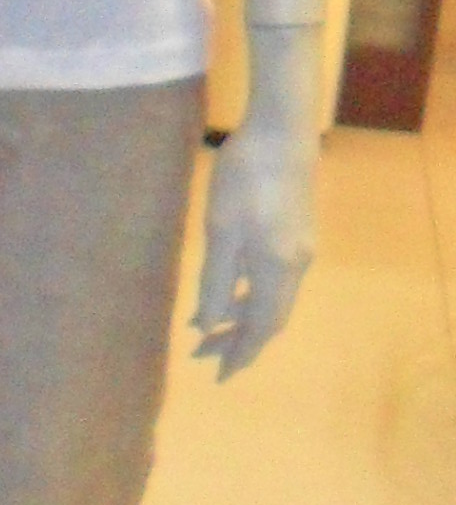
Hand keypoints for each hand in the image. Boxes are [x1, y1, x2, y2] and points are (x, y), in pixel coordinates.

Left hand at [194, 26, 320, 378]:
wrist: (282, 128)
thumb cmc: (245, 178)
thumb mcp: (221, 232)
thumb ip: (215, 282)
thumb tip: (208, 326)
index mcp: (277, 270)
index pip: (260, 328)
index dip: (239, 354)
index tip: (218, 376)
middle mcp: (296, 265)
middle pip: (269, 318)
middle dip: (238, 340)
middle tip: (204, 356)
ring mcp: (300, 247)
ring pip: (272, 298)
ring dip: (242, 316)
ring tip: (210, 327)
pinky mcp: (296, 229)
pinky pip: (273, 278)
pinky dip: (250, 292)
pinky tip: (231, 287)